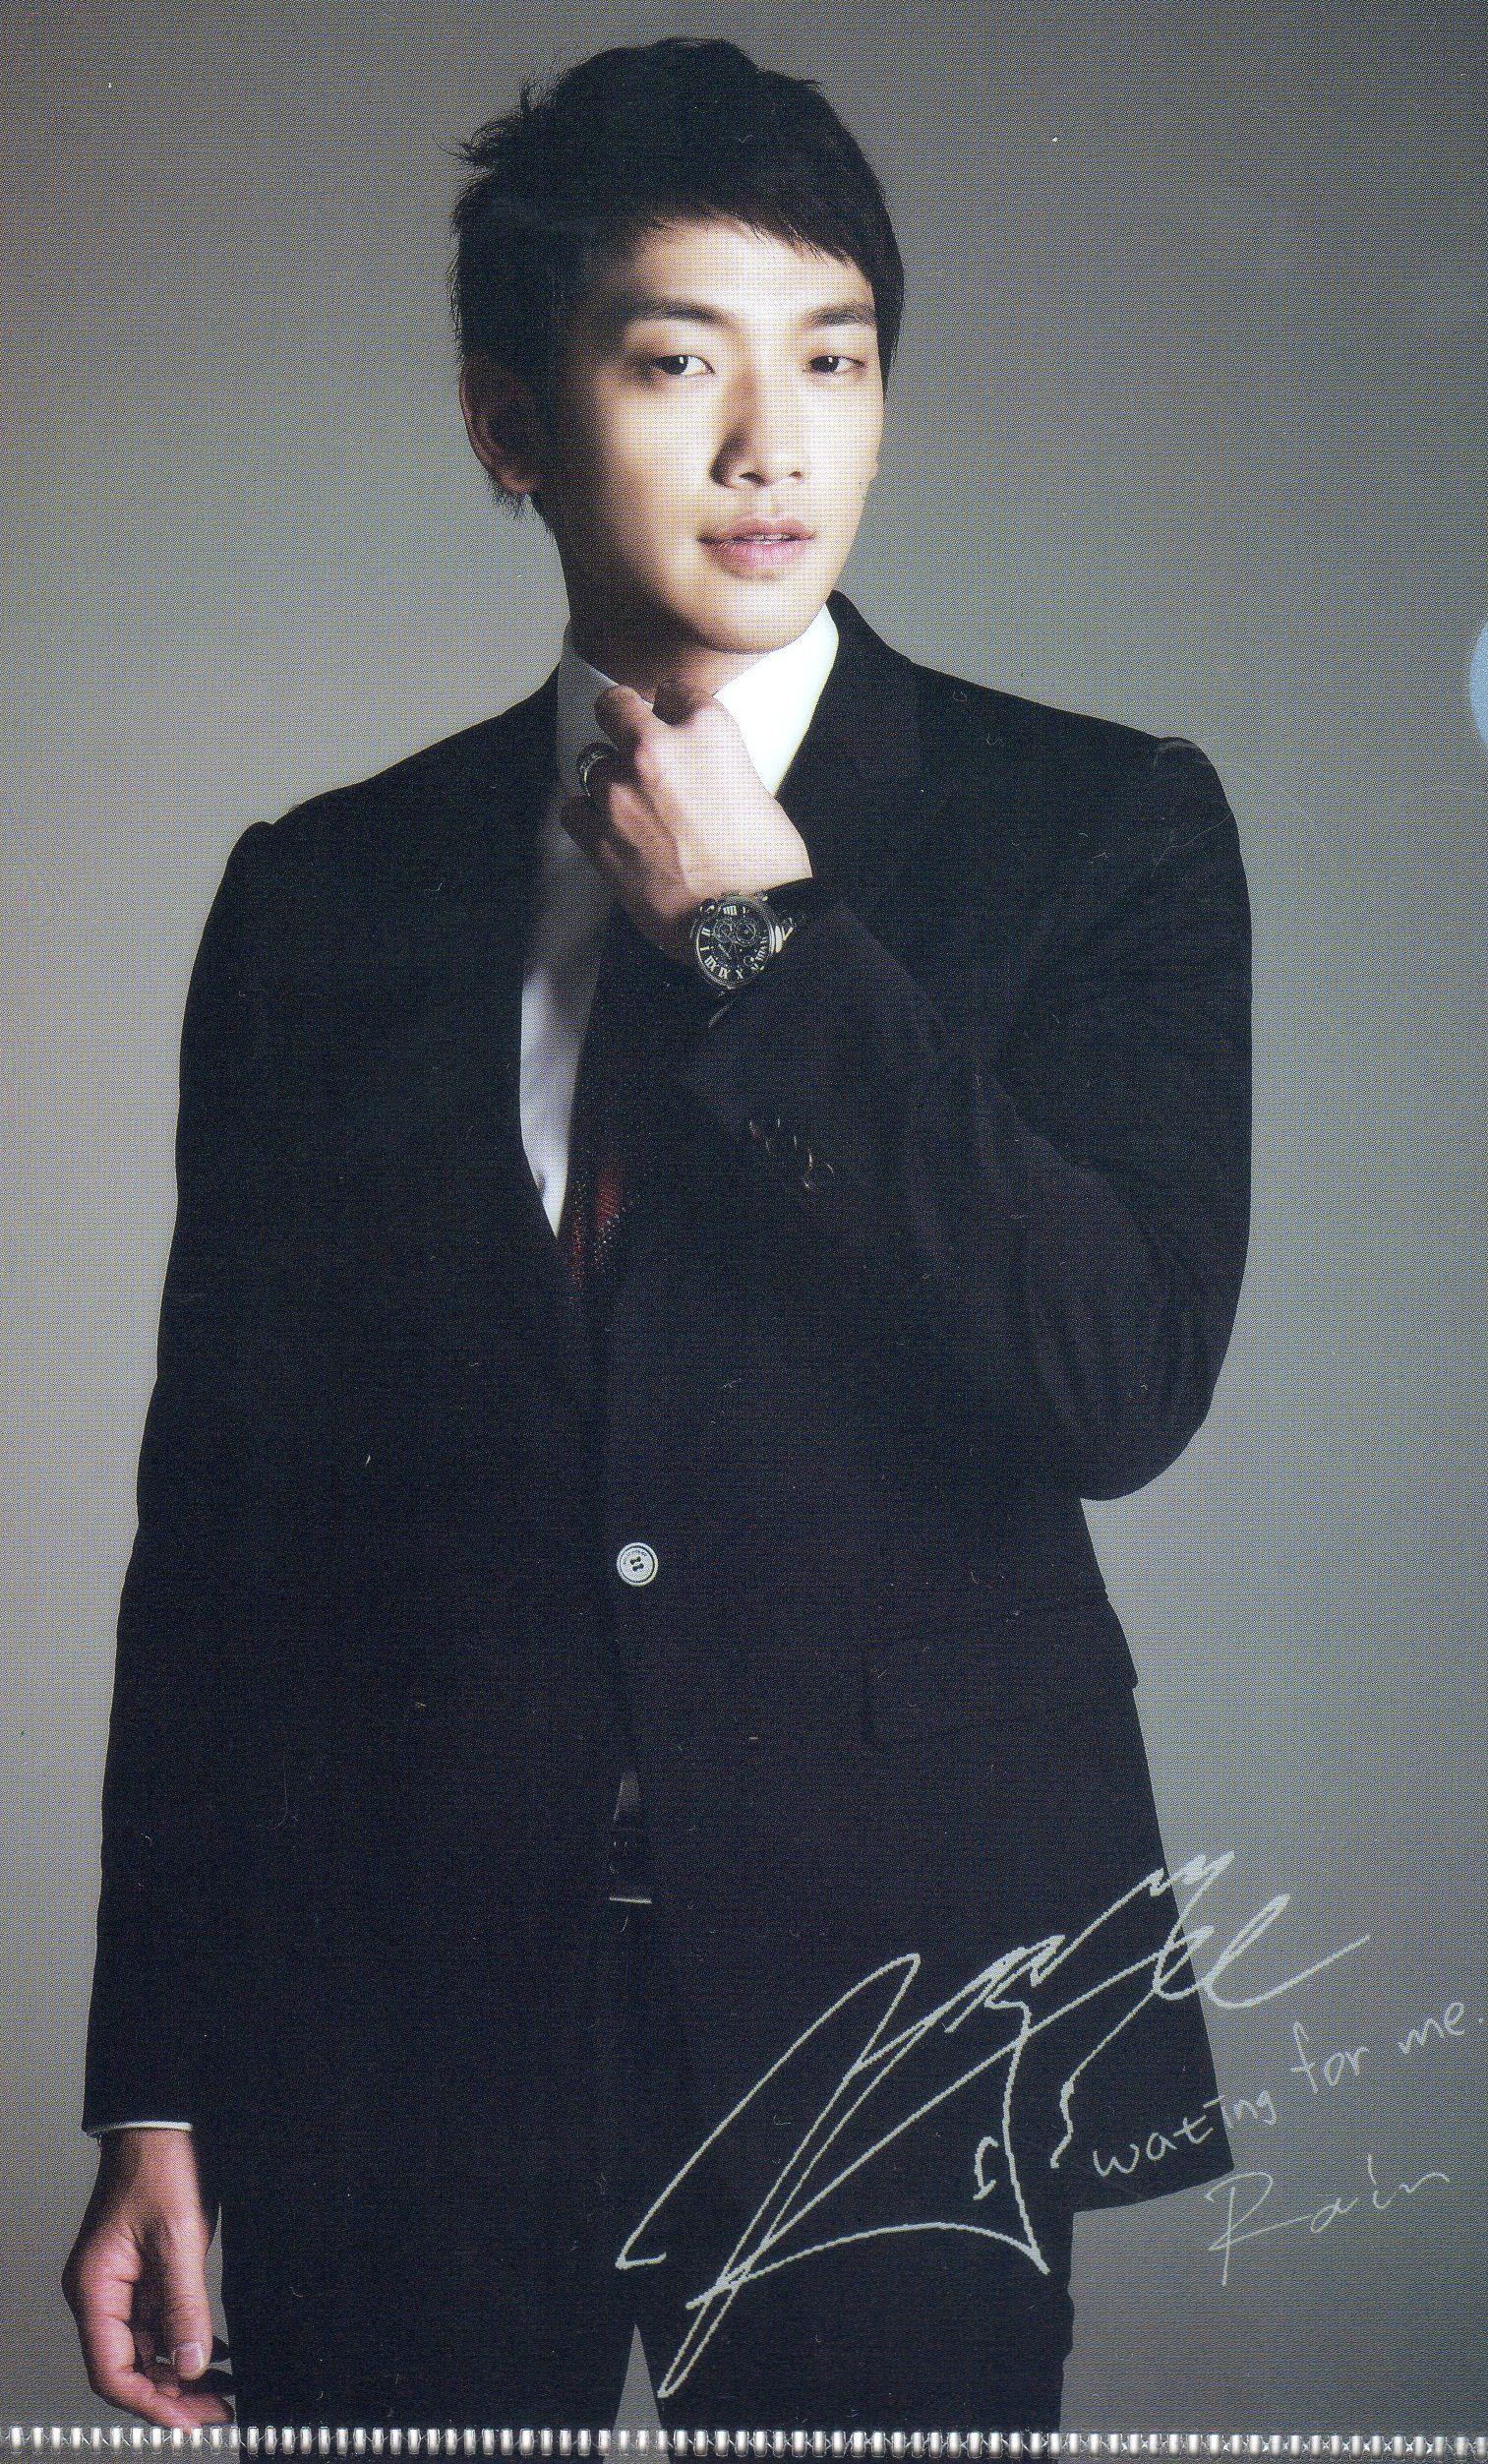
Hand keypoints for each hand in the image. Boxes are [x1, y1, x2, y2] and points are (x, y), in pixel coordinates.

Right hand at [63, 2127, 232, 2426]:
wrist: (166, 2118)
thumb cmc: (160, 2163)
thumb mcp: (178, 2237)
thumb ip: (183, 2304)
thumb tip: (191, 2364)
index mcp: (95, 2288)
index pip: (111, 2371)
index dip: (149, 2404)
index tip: (189, 2421)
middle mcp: (103, 2291)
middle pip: (130, 2365)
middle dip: (172, 2393)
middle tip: (216, 2412)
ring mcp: (124, 2281)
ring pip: (148, 2346)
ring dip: (182, 2369)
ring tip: (222, 2391)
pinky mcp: (146, 2269)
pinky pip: (161, 2319)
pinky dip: (186, 2338)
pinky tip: (215, 2352)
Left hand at [559, 676, 813, 964]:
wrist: (747, 919)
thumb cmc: (766, 863)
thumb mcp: (754, 786)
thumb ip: (713, 764)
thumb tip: (691, 771)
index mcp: (706, 729)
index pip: (672, 691)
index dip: (669, 707)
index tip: (668, 718)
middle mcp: (656, 749)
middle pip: (614, 707)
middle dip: (621, 720)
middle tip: (631, 740)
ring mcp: (621, 792)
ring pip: (593, 763)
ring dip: (610, 780)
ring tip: (633, 806)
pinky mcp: (600, 836)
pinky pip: (574, 810)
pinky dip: (588, 816)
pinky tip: (608, 829)